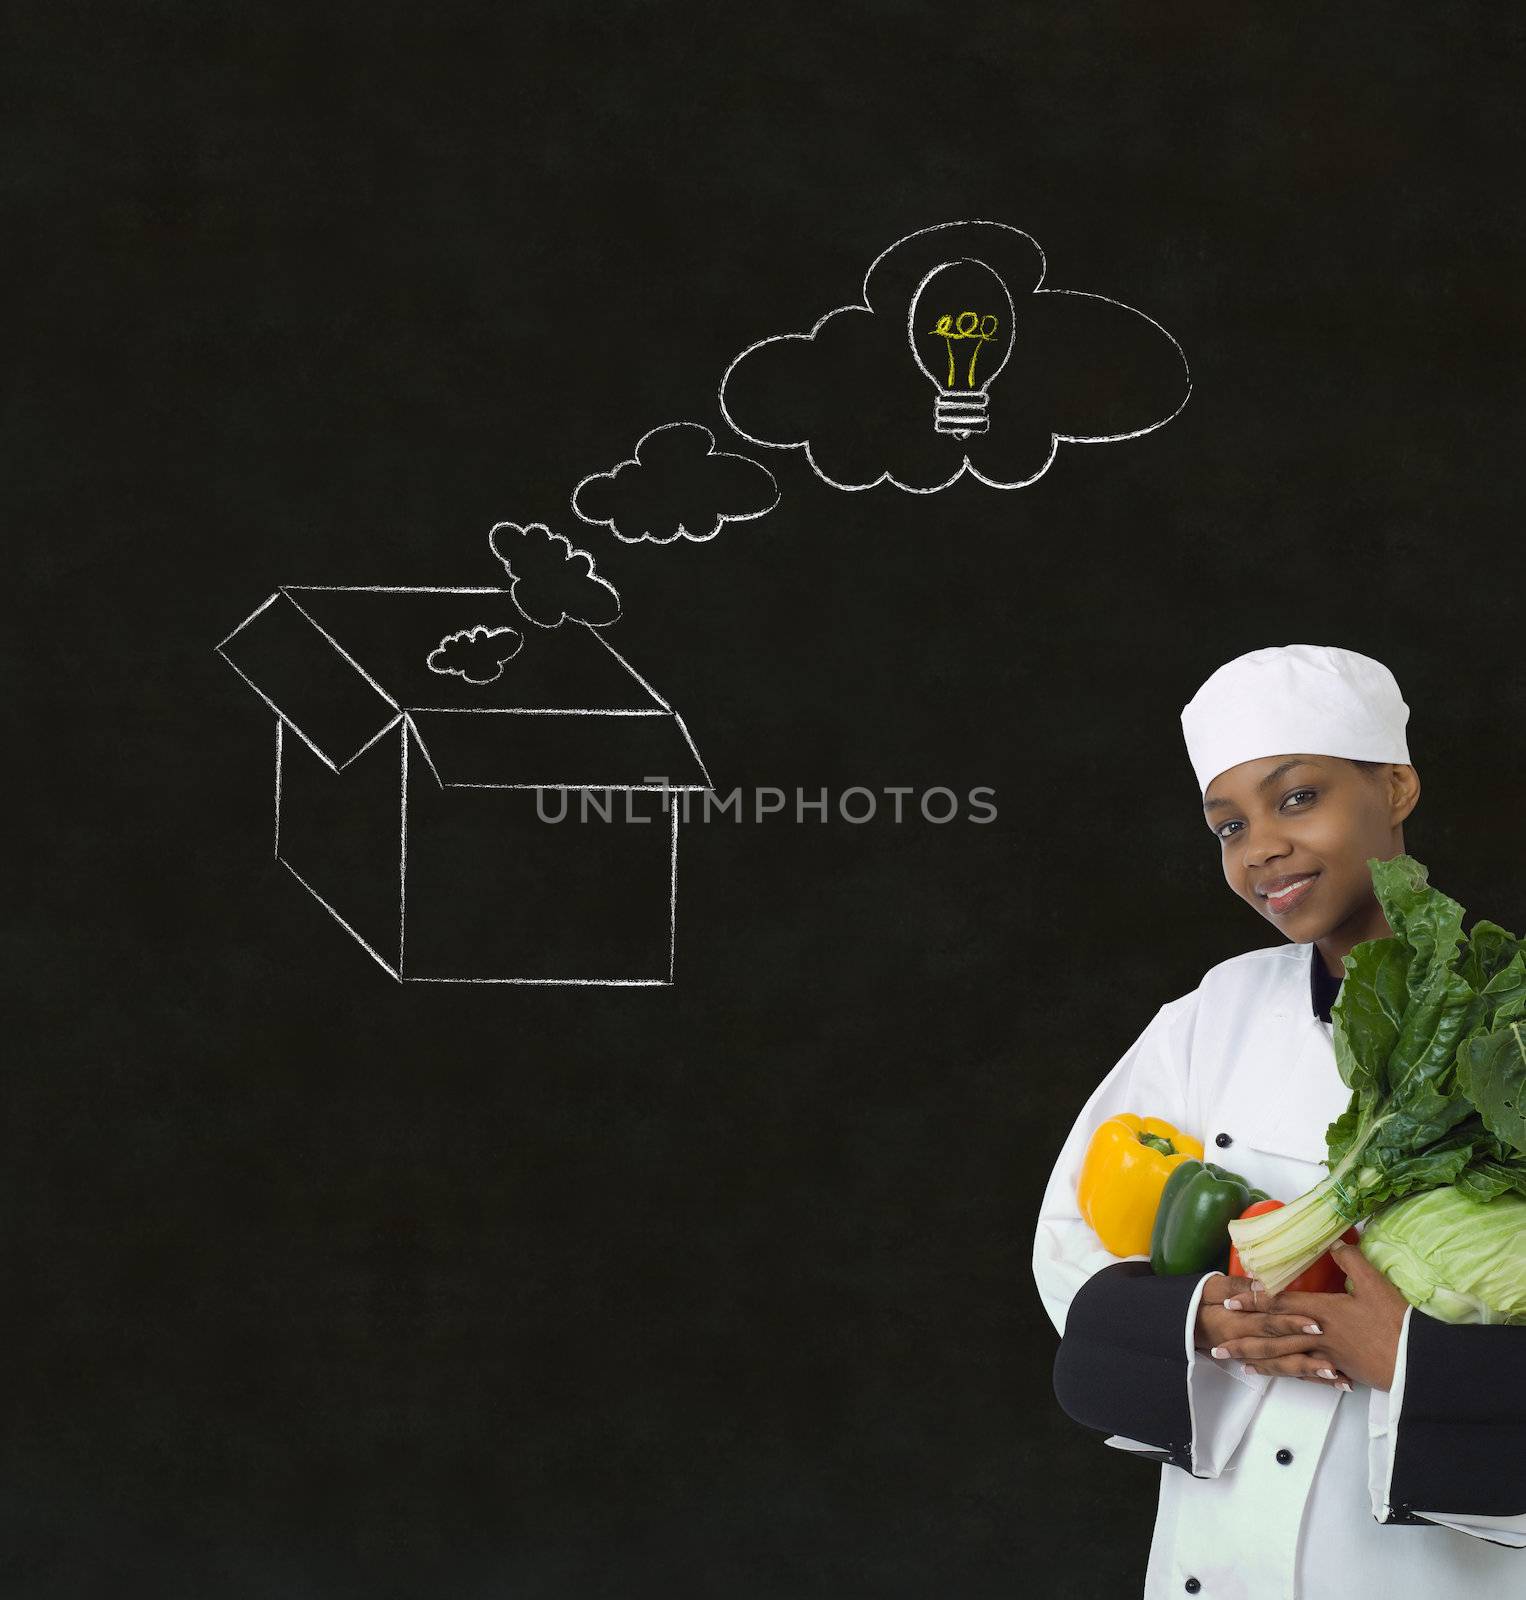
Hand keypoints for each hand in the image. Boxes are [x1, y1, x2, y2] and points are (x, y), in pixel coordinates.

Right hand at [1193, 1271, 1350, 1390]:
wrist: (1189, 1324)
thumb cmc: (1203, 1302)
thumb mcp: (1212, 1288)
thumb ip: (1235, 1286)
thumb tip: (1260, 1282)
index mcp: (1237, 1323)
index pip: (1267, 1323)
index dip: (1291, 1323)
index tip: (1316, 1322)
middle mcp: (1249, 1343)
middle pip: (1281, 1349)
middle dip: (1309, 1352)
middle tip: (1336, 1354)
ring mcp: (1258, 1356)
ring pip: (1287, 1367)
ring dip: (1313, 1372)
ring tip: (1337, 1375)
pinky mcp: (1268, 1362)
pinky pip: (1290, 1374)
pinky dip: (1313, 1379)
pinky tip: (1335, 1382)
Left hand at [1214, 1239, 1409, 1391]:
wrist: (1415, 1360)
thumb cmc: (1394, 1321)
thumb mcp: (1374, 1284)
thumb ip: (1351, 1261)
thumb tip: (1333, 1242)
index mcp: (1321, 1311)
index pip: (1280, 1304)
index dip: (1254, 1302)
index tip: (1230, 1303)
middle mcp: (1316, 1334)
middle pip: (1274, 1337)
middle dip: (1245, 1340)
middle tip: (1218, 1346)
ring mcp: (1326, 1355)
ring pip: (1285, 1359)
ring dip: (1260, 1361)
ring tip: (1238, 1364)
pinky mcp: (1338, 1370)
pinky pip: (1306, 1372)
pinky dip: (1289, 1373)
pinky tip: (1278, 1375)